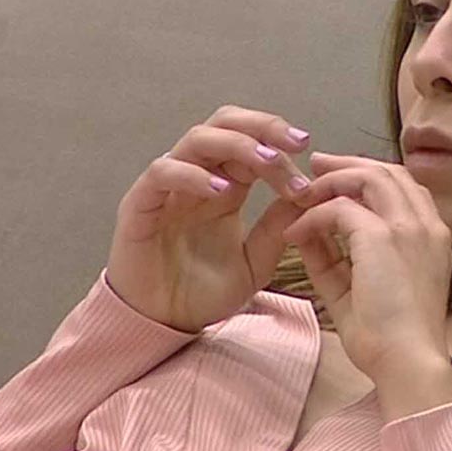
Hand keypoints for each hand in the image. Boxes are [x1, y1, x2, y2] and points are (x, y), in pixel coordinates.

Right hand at [106, 105, 312, 331]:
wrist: (163, 326)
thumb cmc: (203, 293)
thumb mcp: (255, 263)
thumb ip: (276, 228)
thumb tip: (309, 194)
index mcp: (225, 185)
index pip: (252, 141)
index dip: (281, 142)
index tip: (311, 156)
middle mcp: (197, 177)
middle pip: (226, 124)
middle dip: (264, 126)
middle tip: (297, 142)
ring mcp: (167, 188)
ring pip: (197, 139)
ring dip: (237, 144)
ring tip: (268, 162)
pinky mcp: (140, 205)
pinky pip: (162, 173)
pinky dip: (192, 175)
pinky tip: (221, 191)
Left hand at [282, 152, 451, 381]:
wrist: (407, 362)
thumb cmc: (390, 340)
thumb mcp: (358, 291)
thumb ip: (335, 260)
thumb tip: (308, 234)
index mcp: (432, 238)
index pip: (404, 187)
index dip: (370, 177)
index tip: (339, 181)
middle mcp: (427, 225)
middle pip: (388, 172)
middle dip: (349, 164)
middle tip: (317, 167)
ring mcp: (408, 227)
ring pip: (369, 176)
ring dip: (332, 180)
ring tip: (304, 192)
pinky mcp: (383, 237)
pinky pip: (340, 209)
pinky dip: (314, 215)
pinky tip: (296, 232)